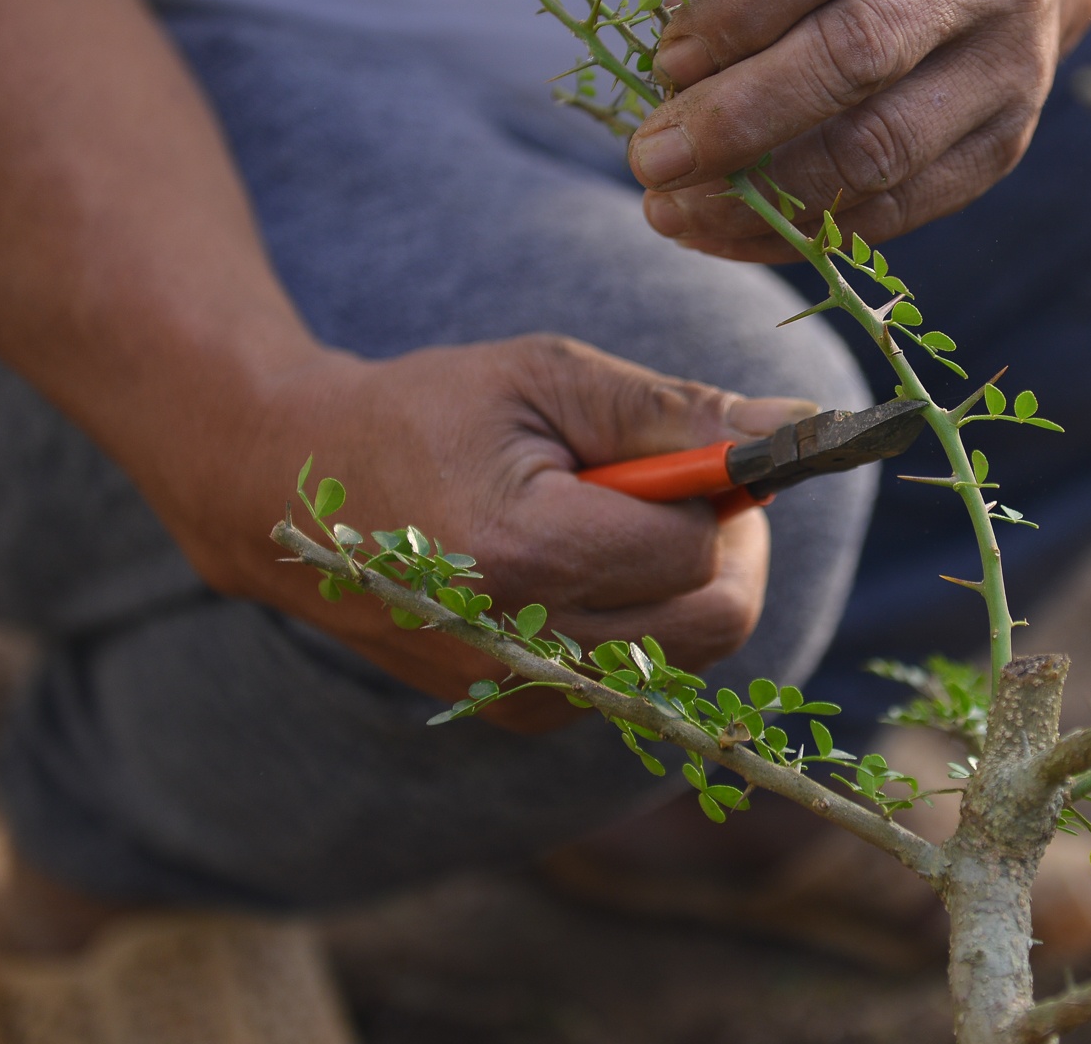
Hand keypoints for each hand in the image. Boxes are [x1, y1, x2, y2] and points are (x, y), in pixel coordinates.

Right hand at [176, 336, 816, 731]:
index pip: (694, 548)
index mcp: (524, 555)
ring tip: (616, 519)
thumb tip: (798, 428)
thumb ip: (676, 411)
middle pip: (716, 621)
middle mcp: (524, 647)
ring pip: (690, 657)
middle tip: (678, 486)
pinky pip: (643, 676)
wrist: (292, 492)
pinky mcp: (522, 712)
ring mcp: (522, 692)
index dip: (715, 490)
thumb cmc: (429, 414)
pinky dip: (645, 620)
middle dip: (723, 547)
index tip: (689, 447)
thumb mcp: (549, 378)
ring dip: (685, 584)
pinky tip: (585, 566)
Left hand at [627, 0, 1089, 261]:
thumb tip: (677, 75)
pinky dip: (803, 232)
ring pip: (881, 150)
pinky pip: (898, 210)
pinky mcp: (1002, 146)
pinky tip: (730, 234)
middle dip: (739, 120)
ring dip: (765, 196)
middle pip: (859, 54)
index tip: (665, 62)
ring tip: (675, 211)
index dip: (740, 7)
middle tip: (651, 160)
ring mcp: (1009, 67)